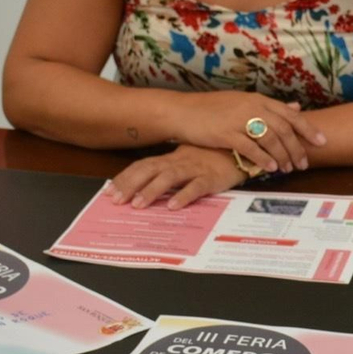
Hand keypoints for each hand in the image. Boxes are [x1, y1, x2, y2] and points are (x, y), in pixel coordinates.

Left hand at [110, 146, 245, 209]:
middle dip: (131, 185)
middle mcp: (180, 161)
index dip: (125, 178)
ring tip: (139, 205)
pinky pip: (196, 187)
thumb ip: (168, 172)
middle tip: (116, 200)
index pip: (143, 166)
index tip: (109, 192)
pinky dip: (184, 195)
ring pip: (170, 177)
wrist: (243, 148)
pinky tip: (174, 206)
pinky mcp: (212, 178)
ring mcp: (196, 168)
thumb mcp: (187, 161)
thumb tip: (145, 186)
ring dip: (152, 190)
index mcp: (172, 158)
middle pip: (150, 170)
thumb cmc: (213, 157)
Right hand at [173, 91, 325, 173]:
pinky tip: (270, 169)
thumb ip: (270, 107)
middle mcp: (252, 107)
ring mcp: (238, 119)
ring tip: (287, 169)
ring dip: (282, 156)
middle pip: (284, 128)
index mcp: (258, 99)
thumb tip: (296, 106)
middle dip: (297, 148)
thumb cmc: (213, 109)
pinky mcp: (226, 133)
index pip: (290, 114)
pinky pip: (251, 148)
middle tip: (304, 164)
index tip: (321, 142)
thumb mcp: (244, 102)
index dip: (308, 129)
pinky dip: (263, 159)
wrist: (182, 111)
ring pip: (271, 139)